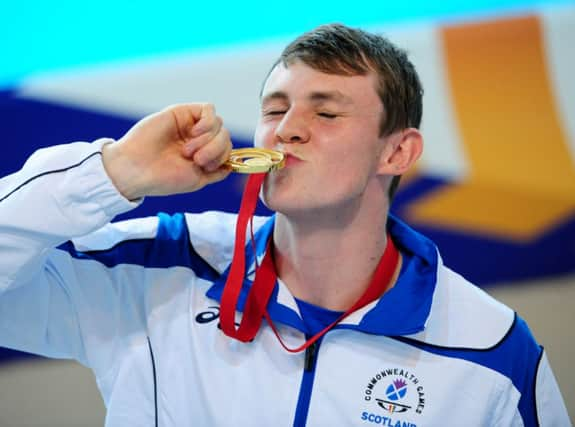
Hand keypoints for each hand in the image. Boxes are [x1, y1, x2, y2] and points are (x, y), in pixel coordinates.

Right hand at [103, 103, 231, 199]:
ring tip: (188, 151)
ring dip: (209, 140)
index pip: (227, 149)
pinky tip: (194, 134)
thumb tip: (232, 165)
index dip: (223, 157)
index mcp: (203, 155)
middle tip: (197, 160)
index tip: (207, 167)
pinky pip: (208, 110)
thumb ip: (217, 172)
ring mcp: (190, 125)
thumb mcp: (197, 180)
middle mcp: (198, 139)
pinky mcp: (181, 113)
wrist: (137, 170)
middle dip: (216, 150)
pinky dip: (207, 123)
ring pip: (219, 125)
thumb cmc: (163, 179)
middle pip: (225, 136)